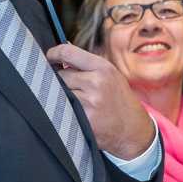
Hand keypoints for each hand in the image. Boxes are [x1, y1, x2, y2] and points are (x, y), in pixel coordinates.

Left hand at [46, 42, 153, 158]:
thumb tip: (62, 52)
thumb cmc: (119, 100)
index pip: (68, 52)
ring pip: (58, 92)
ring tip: (73, 100)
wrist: (132, 130)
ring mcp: (89, 102)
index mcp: (103, 68)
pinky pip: (61, 109)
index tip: (49, 58)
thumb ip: (88, 64)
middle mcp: (96, 82)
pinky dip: (63, 109)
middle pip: (60, 74)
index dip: (53, 53)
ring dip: (60, 96)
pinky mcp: (82, 119)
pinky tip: (73, 112)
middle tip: (68, 87)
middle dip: (60, 80)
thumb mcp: (111, 75)